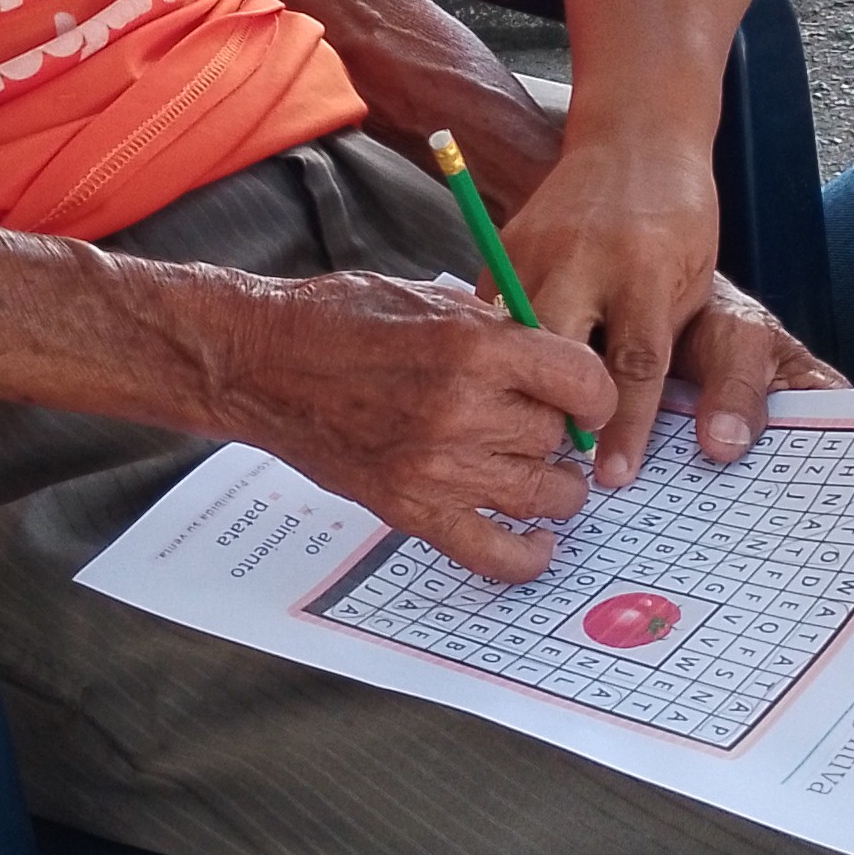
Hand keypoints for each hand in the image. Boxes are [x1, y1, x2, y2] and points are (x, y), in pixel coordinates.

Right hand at [207, 267, 614, 581]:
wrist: (260, 362)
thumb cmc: (339, 318)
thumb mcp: (431, 298)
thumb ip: (497, 331)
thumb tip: (552, 359)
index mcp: (473, 345)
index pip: (583, 382)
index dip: (593, 390)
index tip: (584, 395)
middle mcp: (461, 409)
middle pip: (558, 438)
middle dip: (557, 432)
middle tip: (541, 426)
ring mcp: (435, 467)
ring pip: (541, 495)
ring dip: (554, 488)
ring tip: (546, 476)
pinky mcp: (408, 509)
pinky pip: (491, 554)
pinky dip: (527, 556)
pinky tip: (540, 541)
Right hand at [501, 140, 840, 485]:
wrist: (636, 138)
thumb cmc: (677, 221)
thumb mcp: (688, 283)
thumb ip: (658, 347)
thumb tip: (640, 428)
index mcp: (642, 266)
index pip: (632, 362)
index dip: (624, 426)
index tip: (613, 475)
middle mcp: (583, 255)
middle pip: (558, 351)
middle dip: (557, 411)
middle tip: (561, 460)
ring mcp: (534, 247)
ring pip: (513, 337)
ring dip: (520, 387)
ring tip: (527, 434)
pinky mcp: (502, 244)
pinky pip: (489, 313)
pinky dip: (495, 353)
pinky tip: (495, 385)